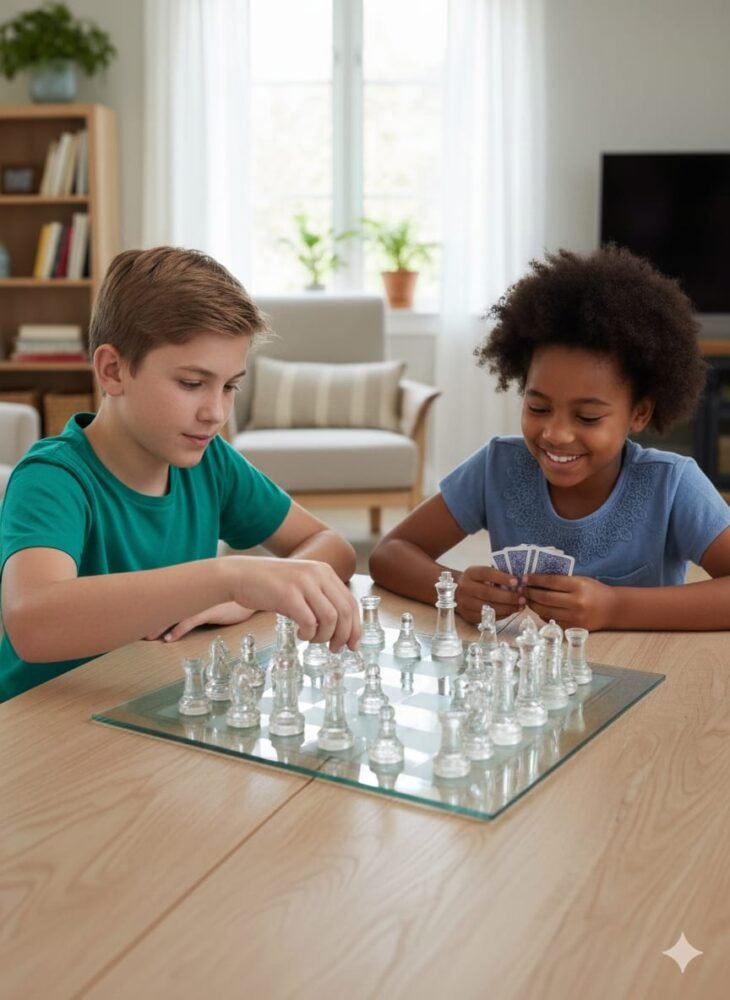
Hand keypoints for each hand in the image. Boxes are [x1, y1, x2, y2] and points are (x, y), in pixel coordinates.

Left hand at [143, 602, 255, 642]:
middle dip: (150, 617)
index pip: (168, 600)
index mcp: (192, 594)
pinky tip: (169, 639)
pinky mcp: (209, 612)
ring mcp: (201, 604)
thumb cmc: (232, 599)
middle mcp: (194, 597)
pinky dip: (176, 631)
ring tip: (147, 636)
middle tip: (135, 629)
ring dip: (160, 627)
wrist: (252, 592)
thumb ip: (198, 604)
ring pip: (174, 615)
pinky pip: (188, 623)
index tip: (139, 618)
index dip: (154, 609)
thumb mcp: (211, 600)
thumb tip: (183, 612)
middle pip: (166, 606)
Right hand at [226, 556, 360, 650]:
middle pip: (345, 612)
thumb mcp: (301, 584)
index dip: (355, 627)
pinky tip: (299, 634)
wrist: (240, 575)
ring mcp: (303, 583)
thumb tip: (340, 627)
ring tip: (311, 640)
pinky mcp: (288, 594)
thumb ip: (319, 597)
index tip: (353, 644)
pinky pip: (309, 622)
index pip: (350, 602)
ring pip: (330, 619)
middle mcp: (318, 574)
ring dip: (323, 636)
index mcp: (324, 571)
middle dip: (344, 636)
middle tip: (335, 649)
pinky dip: (308, 634)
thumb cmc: (270, 585)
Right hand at [456, 564, 524, 624]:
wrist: (456, 594)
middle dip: (508, 596)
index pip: (486, 573)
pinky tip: (511, 610)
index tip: (517, 581)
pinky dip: (503, 614)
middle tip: (523, 597)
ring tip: (520, 605)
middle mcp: (465, 588)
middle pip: (488, 593)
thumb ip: (496, 576)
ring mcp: (465, 604)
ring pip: (489, 607)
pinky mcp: (469, 616)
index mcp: (470, 573)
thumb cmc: (476, 582)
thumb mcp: (482, 574)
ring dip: (508, 607)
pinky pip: (488, 617)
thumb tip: (519, 583)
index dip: (502, 577)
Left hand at [522, 573, 616, 629]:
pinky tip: (539, 608)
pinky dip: (542, 614)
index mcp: (578, 586)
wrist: (613, 609)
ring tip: (527, 599)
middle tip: (521, 589)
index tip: (525, 578)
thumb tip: (537, 580)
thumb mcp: (581, 580)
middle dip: (530, 593)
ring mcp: (574, 617)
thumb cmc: (595, 591)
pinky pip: (552, 620)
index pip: (550, 582)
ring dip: (533, 604)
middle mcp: (576, 602)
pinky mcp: (572, 627)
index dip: (535, 580)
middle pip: (545, 597)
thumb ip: (562, 581)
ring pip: (546, 611)